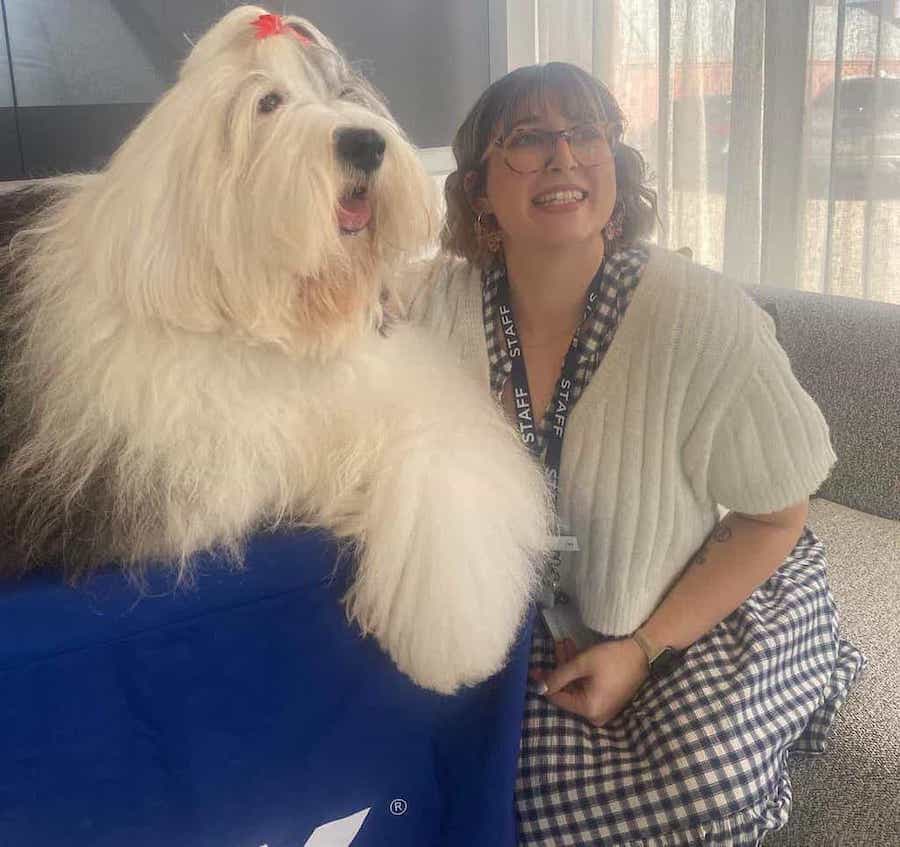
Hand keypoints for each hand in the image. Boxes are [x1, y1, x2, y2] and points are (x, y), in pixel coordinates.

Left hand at [529, 636, 649, 725]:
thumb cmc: (612, 659)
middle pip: (568, 691)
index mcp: (588, 710)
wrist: (643, 653)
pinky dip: (581, 671)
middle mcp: (595, 715)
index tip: (533, 668)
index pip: (558, 698)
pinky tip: (574, 651)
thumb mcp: (582, 664)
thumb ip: (558, 676)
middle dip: (560, 667)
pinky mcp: (608, 699)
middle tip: (554, 648)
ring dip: (569, 665)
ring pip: (577, 685)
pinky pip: (588, 686)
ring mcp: (603, 708)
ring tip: (564, 643)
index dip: (544, 681)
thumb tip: (539, 688)